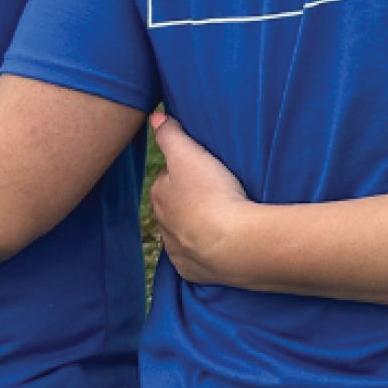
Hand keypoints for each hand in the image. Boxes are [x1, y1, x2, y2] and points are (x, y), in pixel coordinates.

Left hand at [150, 111, 252, 283]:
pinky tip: (219, 240)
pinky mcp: (192, 270)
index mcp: (160, 195)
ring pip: (183, 230)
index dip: (187, 168)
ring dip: (196, 223)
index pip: (168, 176)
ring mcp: (177, 250)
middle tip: (216, 189)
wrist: (233, 243)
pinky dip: (204, 248)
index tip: (205, 167)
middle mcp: (163, 225)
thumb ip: (170, 134)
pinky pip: (195, 255)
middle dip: (189, 197)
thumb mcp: (189, 153)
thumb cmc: (210, 194)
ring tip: (221, 215)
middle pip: (174, 204)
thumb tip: (154, 117)